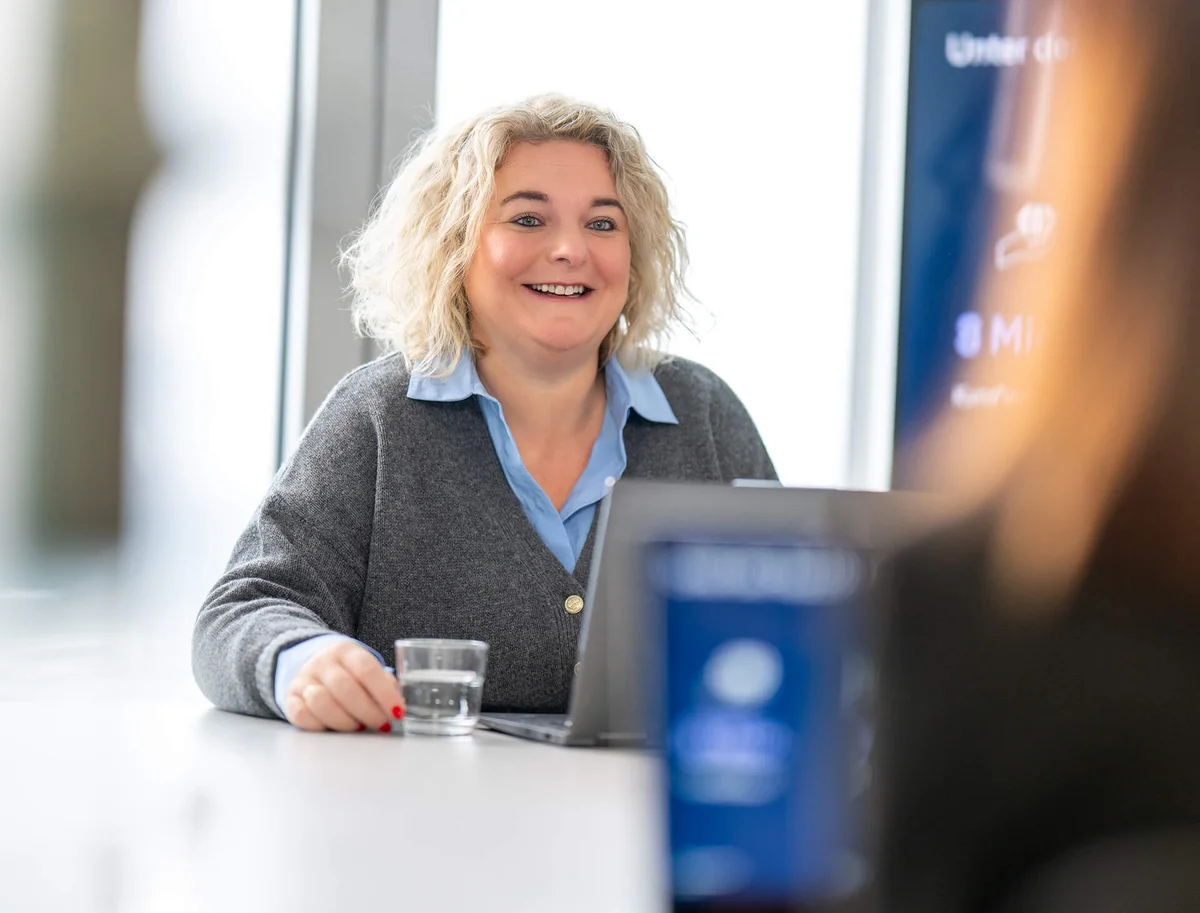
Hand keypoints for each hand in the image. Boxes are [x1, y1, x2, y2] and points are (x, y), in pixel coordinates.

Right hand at [284, 639, 404, 731]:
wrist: (308, 662)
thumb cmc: (347, 671)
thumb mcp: (365, 667)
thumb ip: (384, 683)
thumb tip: (399, 706)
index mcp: (346, 650)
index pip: (366, 669)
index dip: (384, 693)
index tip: (397, 712)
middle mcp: (322, 662)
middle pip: (345, 688)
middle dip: (368, 712)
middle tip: (381, 724)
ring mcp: (303, 679)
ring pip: (321, 703)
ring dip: (345, 721)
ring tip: (358, 726)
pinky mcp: (289, 698)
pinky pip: (301, 716)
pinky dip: (320, 726)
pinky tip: (334, 727)